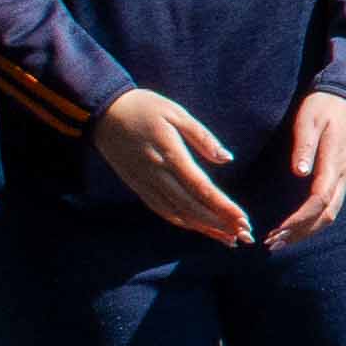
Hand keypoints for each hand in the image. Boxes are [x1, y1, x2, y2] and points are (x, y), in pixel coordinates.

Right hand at [96, 87, 254, 246]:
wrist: (102, 113)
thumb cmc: (144, 107)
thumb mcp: (176, 113)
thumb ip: (202, 137)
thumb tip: (227, 158)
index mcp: (170, 154)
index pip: (201, 188)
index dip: (223, 207)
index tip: (243, 219)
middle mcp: (157, 174)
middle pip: (191, 207)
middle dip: (219, 223)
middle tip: (244, 235)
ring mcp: (145, 183)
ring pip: (177, 214)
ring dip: (204, 228)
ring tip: (228, 238)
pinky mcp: (137, 186)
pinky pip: (162, 210)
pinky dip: (183, 222)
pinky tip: (200, 228)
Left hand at [268, 92, 345, 247]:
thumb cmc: (324, 107)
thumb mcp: (309, 119)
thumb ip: (305, 145)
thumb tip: (299, 172)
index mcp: (334, 163)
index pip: (319, 200)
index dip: (299, 219)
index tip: (277, 229)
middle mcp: (342, 176)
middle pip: (326, 215)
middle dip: (300, 232)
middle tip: (272, 243)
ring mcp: (343, 179)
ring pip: (329, 215)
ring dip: (305, 232)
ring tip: (279, 241)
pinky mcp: (339, 179)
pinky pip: (329, 208)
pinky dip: (311, 223)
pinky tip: (295, 228)